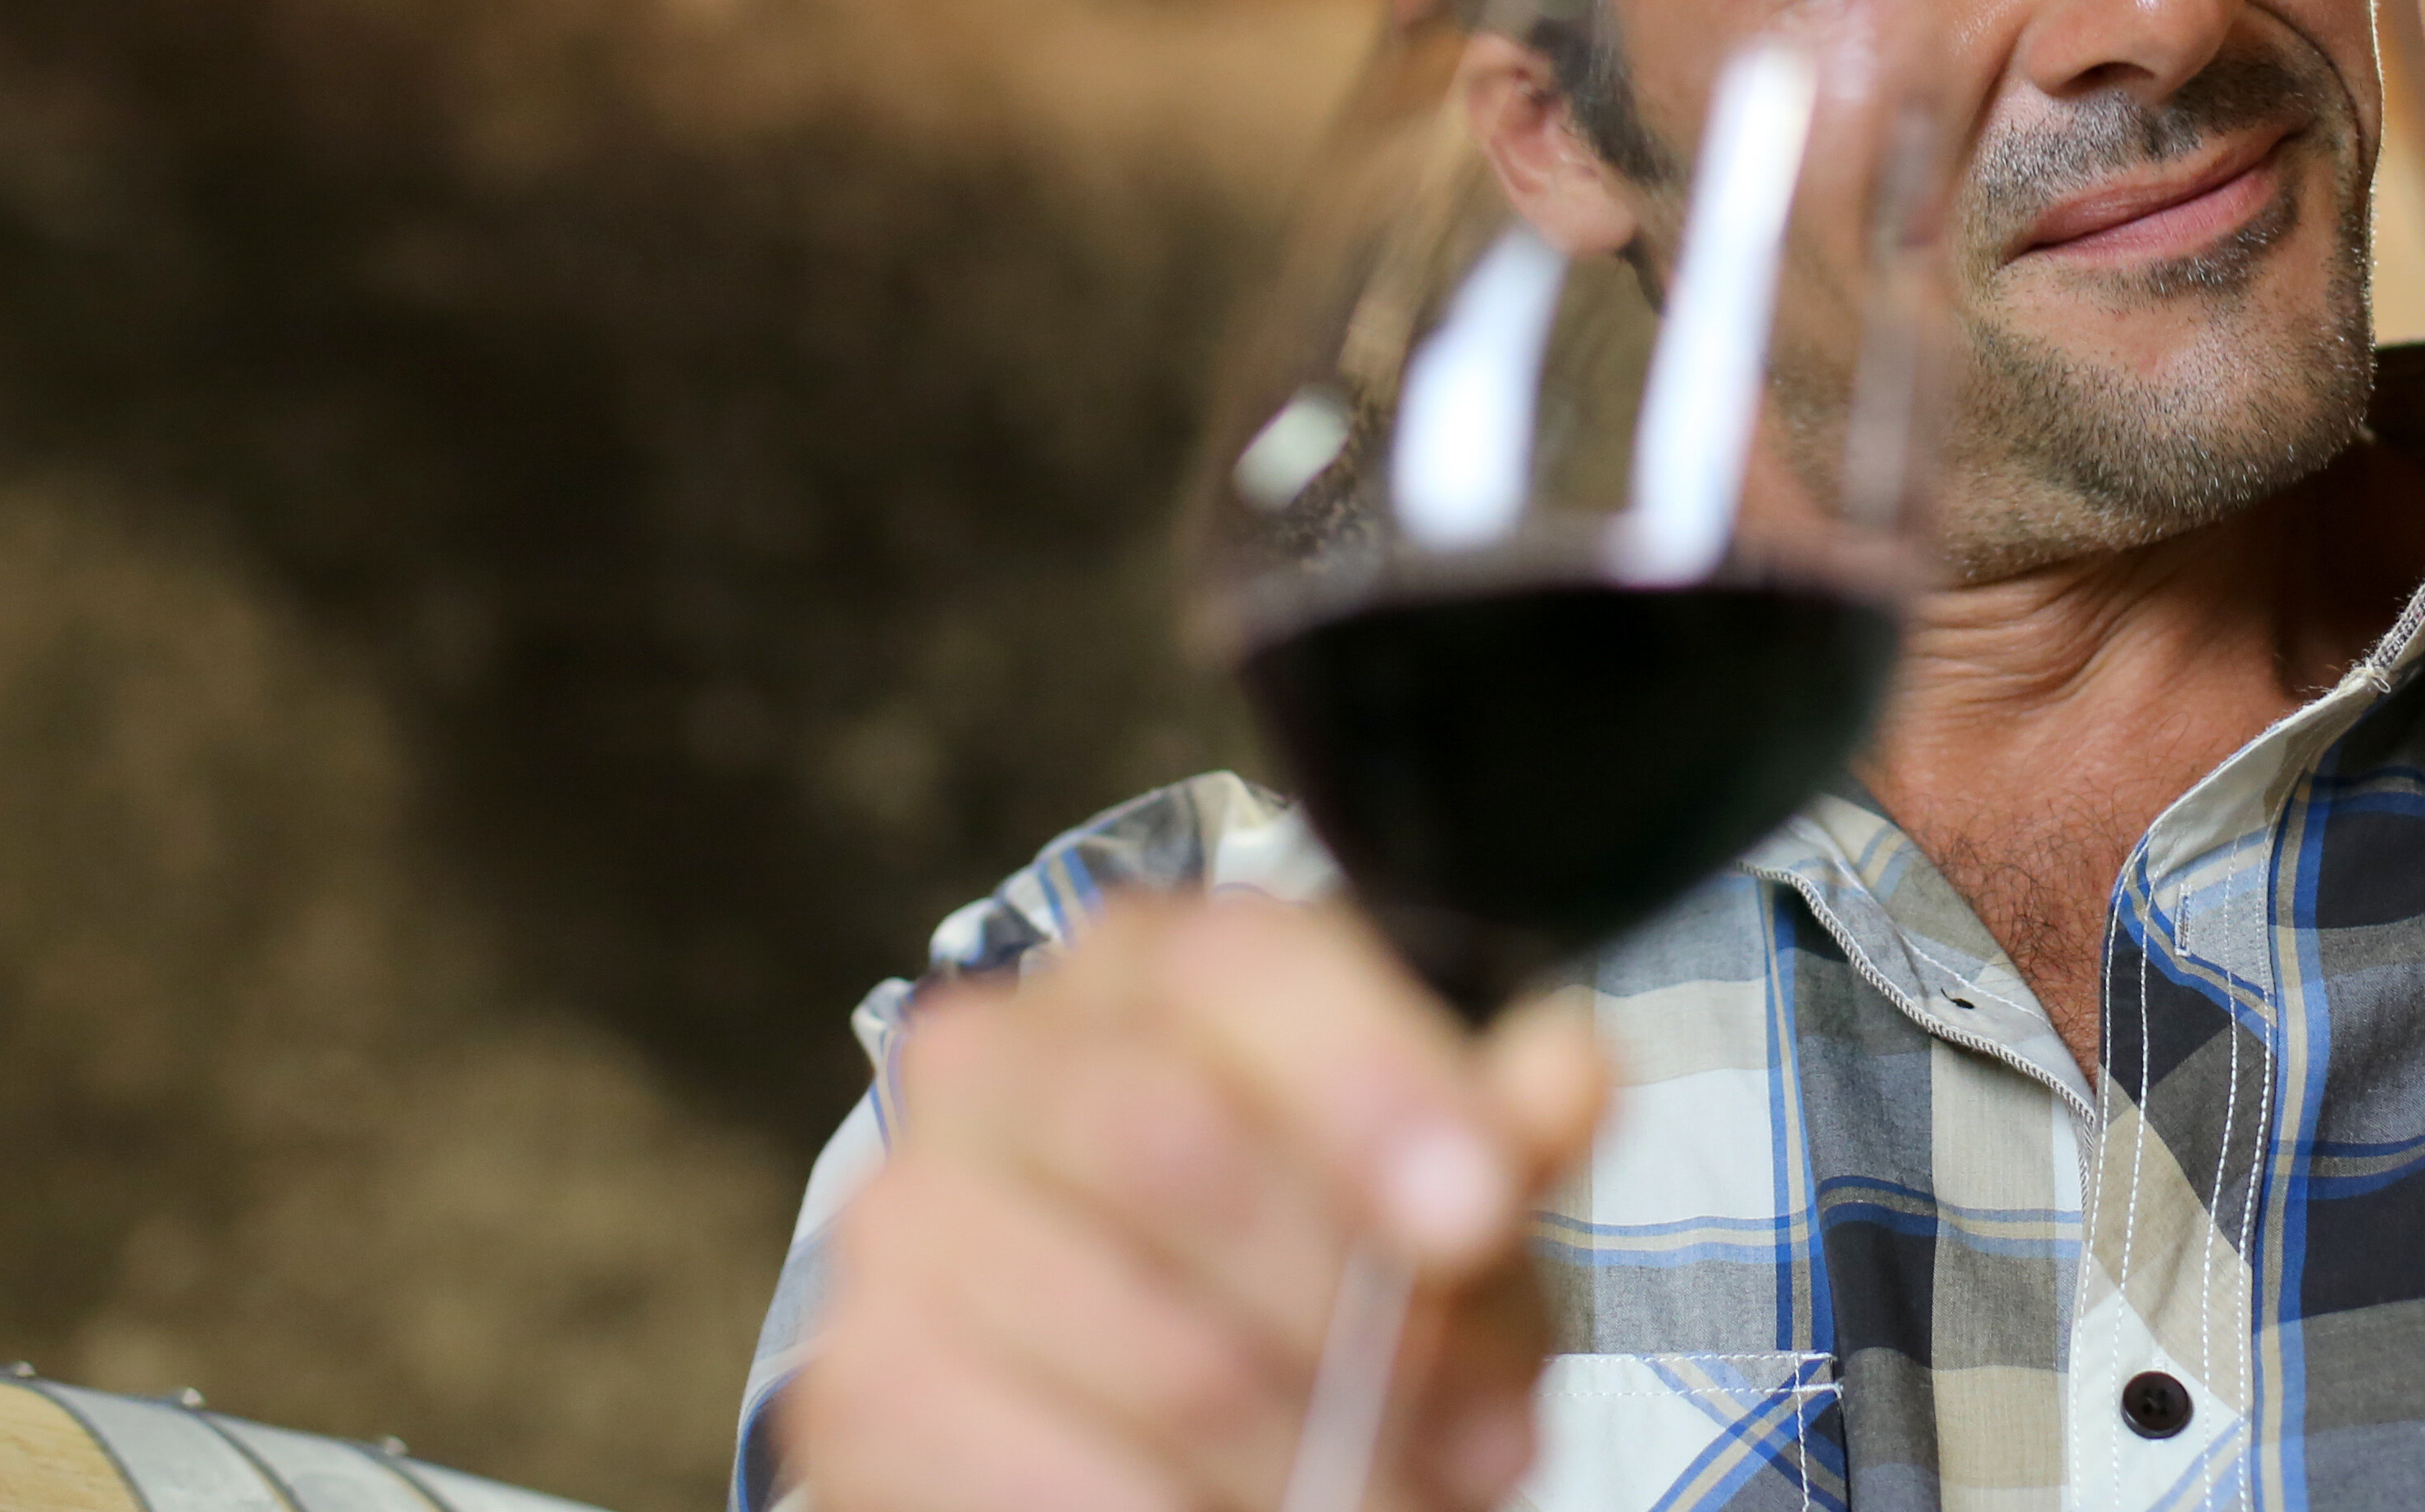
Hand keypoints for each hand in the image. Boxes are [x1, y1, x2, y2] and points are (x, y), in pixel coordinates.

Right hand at [789, 889, 1617, 1511]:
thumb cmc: (1311, 1278)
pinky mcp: (862, 1390)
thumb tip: (1562, 1072)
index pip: (1243, 965)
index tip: (1474, 1212)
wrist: (1150, 1428)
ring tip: (1405, 1495)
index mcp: (1150, 968)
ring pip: (1154, 1347)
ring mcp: (913, 1220)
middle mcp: (1000, 1058)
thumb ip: (1503, 1131)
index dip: (1368, 1080)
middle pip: (1179, 1145)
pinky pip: (1057, 1476)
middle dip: (1358, 1311)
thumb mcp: (1437, 1202)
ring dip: (1313, 1456)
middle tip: (1479, 1425)